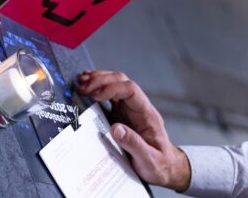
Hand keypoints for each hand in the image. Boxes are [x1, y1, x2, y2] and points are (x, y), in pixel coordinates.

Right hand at [76, 70, 191, 191]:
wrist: (165, 167)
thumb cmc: (159, 164)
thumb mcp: (149, 160)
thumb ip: (134, 144)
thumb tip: (115, 128)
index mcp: (147, 114)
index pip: (131, 90)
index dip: (111, 88)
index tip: (94, 96)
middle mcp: (138, 107)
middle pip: (121, 81)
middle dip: (101, 81)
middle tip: (82, 88)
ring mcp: (129, 108)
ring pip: (115, 83)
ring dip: (98, 80)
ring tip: (81, 82)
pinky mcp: (121, 113)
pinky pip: (110, 93)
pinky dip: (98, 87)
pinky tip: (88, 85)